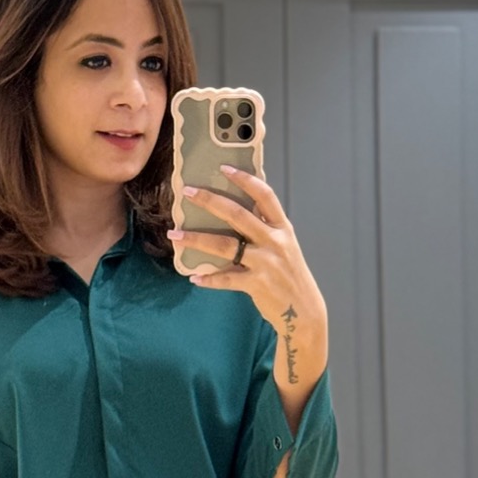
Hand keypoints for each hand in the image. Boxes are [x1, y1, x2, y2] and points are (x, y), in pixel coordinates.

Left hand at [169, 165, 327, 337]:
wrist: (303, 310)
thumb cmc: (289, 274)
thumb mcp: (284, 245)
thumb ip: (265, 227)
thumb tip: (237, 209)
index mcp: (282, 228)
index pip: (264, 196)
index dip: (245, 180)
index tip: (224, 168)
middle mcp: (274, 241)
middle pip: (237, 215)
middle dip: (210, 201)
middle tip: (188, 192)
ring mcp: (265, 263)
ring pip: (225, 246)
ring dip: (196, 239)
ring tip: (175, 235)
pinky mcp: (257, 284)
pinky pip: (226, 279)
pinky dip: (209, 279)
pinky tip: (194, 277)